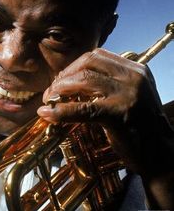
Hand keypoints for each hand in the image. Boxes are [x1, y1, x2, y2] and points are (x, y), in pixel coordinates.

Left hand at [38, 48, 173, 174]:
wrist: (162, 154)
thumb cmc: (141, 125)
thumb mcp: (131, 94)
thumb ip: (109, 83)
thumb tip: (73, 80)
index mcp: (136, 70)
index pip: (98, 56)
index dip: (75, 65)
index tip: (63, 77)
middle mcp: (133, 77)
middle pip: (89, 62)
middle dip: (65, 74)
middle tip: (53, 89)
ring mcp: (127, 95)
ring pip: (84, 80)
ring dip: (60, 88)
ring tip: (50, 99)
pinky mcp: (118, 114)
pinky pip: (83, 109)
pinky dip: (61, 110)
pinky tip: (48, 113)